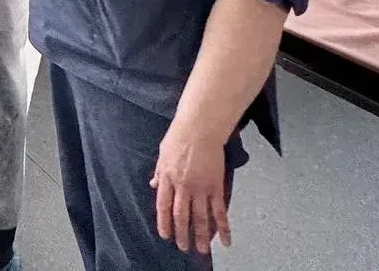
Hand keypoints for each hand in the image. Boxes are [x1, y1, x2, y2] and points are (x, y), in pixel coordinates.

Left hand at [151, 125, 231, 254]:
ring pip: (200, 217)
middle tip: (183, 248)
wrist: (199, 128)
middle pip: (181, 215)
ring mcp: (200, 188)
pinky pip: (219, 210)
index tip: (166, 236)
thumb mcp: (162, 154)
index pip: (163, 206)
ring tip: (202, 250)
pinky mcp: (216, 186)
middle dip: (182, 234)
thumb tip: (153, 184)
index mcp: (167, 178)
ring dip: (201, 236)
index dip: (164, 223)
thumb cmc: (179, 137)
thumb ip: (159, 172)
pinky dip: (223, 227)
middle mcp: (183, 186)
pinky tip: (225, 240)